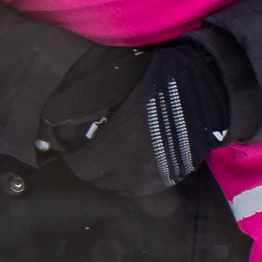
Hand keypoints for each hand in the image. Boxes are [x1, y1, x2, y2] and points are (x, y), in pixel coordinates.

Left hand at [40, 39, 233, 192]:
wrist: (211, 88)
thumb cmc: (158, 74)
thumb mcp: (111, 74)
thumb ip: (77, 99)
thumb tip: (50, 118)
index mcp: (117, 142)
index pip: (79, 164)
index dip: (71, 153)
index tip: (71, 140)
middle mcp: (133, 167)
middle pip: (95, 177)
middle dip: (88, 161)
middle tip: (91, 141)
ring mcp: (152, 176)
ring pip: (115, 185)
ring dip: (108, 170)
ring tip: (112, 147)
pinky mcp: (168, 179)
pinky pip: (137, 187)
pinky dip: (129, 175)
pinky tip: (134, 153)